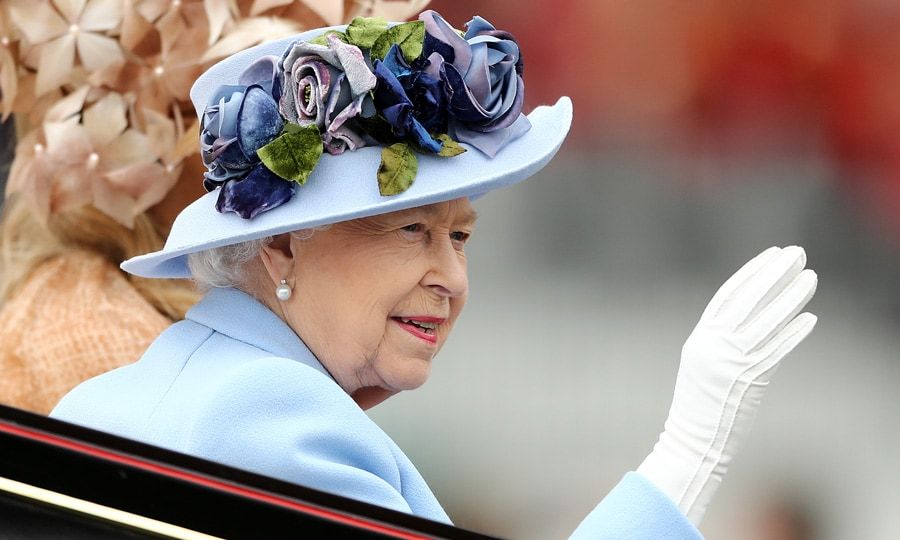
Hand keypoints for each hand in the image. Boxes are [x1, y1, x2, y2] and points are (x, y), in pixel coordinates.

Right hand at [637, 246, 816, 524]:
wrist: (693, 438)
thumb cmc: (700, 404)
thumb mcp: (703, 361)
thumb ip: (721, 338)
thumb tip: (753, 315)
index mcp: (701, 336)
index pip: (729, 294)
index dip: (752, 272)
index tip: (772, 255)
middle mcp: (714, 343)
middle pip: (749, 299)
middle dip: (774, 273)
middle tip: (797, 254)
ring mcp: (731, 360)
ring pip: (767, 320)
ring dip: (791, 297)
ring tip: (811, 277)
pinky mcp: (749, 379)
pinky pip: (776, 350)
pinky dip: (793, 333)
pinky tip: (810, 318)